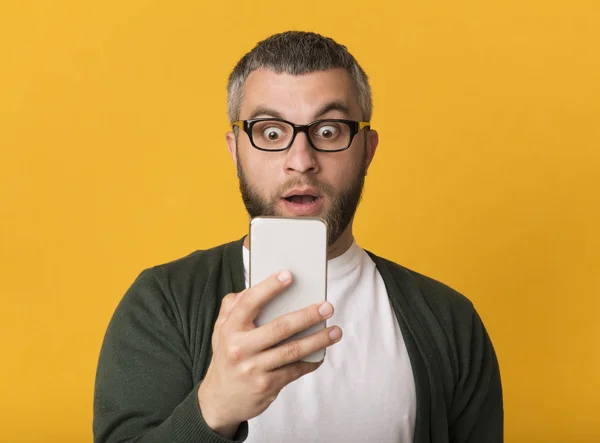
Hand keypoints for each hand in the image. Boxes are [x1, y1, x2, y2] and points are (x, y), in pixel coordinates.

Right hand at [197, 269, 341, 437]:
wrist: (219, 400)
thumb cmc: (227, 356)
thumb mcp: (221, 330)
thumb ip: (232, 306)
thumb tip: (253, 285)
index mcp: (230, 329)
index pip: (250, 302)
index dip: (269, 287)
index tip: (289, 275)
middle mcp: (240, 348)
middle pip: (280, 327)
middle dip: (308, 316)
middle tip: (327, 306)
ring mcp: (253, 368)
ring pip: (292, 350)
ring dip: (318, 340)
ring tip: (335, 331)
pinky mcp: (266, 385)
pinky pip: (294, 371)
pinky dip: (310, 362)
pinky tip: (321, 354)